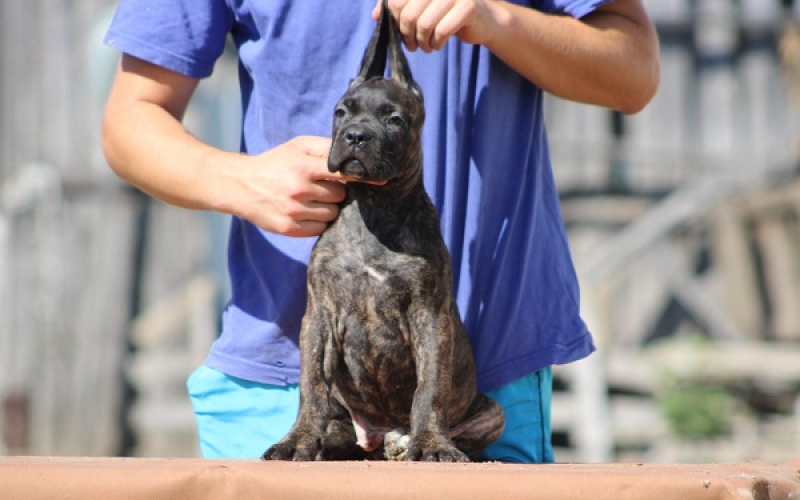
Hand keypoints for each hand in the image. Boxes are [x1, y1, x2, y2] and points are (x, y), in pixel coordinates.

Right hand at [224, 136, 353, 236]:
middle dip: (336, 191)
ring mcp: (293, 211)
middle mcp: (299, 189)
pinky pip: (320, 229)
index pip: (342, 173)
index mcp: (303, 167)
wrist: (240, 185)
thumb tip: (354, 153)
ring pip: (332, 214)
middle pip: (340, 196)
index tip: (380, 180)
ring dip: (328, 207)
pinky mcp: (288, 228)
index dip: (361, 176)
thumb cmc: (275, 163)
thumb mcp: (297, 146)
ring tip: (313, 199)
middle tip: (323, 187)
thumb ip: (325, 147)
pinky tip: (308, 212)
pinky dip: (318, 222)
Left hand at [373, 0, 499, 52]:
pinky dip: (436, 44)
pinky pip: (441, 32)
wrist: (483, 21)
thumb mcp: (420, 11)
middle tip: (412, 45)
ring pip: (424, 24)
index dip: (395, 21)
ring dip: (422, 43)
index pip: (396, 2)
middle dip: (407, 35)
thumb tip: (376, 16)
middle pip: (408, 14)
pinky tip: (438, 45)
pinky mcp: (468, 6)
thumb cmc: (446, 16)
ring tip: (426, 47)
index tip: (401, 32)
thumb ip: (398, 10)